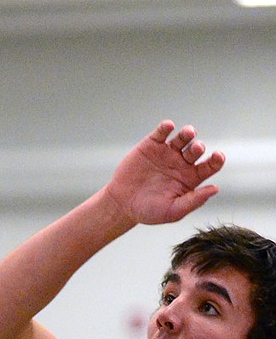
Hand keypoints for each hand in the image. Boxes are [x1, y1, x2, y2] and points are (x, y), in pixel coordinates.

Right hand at [104, 121, 223, 227]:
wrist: (121, 204)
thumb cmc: (148, 211)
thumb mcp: (173, 211)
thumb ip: (193, 201)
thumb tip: (215, 189)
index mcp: (190, 178)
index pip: (210, 165)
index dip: (216, 160)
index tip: (218, 156)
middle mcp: (181, 163)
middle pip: (196, 150)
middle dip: (198, 147)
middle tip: (196, 148)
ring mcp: (166, 153)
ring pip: (182, 138)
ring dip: (187, 133)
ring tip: (188, 133)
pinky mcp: (151, 145)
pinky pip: (161, 132)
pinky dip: (165, 127)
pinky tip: (169, 126)